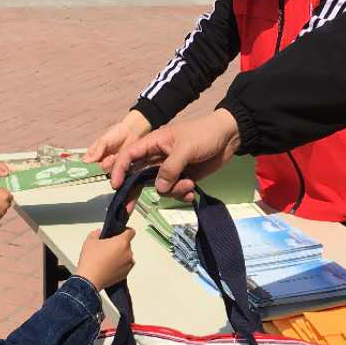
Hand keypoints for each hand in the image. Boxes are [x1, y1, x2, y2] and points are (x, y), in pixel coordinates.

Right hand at [76, 228, 135, 289]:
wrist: (89, 280)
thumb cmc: (91, 260)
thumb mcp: (90, 241)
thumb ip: (96, 233)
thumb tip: (100, 233)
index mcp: (121, 242)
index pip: (131, 232)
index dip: (126, 230)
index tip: (121, 232)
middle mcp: (128, 253)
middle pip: (127, 245)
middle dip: (119, 245)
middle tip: (107, 248)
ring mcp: (128, 264)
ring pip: (126, 256)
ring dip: (120, 255)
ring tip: (107, 259)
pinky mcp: (126, 274)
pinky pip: (125, 266)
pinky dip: (120, 265)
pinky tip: (109, 266)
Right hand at [85, 110, 152, 172]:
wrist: (131, 133)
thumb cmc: (116, 133)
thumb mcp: (103, 141)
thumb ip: (95, 152)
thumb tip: (86, 161)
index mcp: (93, 151)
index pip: (85, 162)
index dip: (86, 165)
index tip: (89, 166)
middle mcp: (99, 158)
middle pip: (94, 168)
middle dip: (99, 164)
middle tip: (106, 158)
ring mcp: (108, 162)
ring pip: (103, 169)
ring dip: (108, 163)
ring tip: (113, 156)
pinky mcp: (116, 165)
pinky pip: (112, 169)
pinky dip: (114, 164)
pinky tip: (117, 157)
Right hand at [109, 109, 240, 199]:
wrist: (229, 137)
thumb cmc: (205, 134)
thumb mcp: (185, 148)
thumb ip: (170, 168)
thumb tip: (159, 188)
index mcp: (154, 143)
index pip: (130, 155)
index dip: (119, 169)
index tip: (116, 185)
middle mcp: (158, 157)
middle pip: (139, 176)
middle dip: (135, 192)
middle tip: (127, 209)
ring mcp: (171, 169)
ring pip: (160, 188)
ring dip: (173, 190)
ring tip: (189, 183)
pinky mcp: (184, 177)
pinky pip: (175, 191)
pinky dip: (182, 194)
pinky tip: (192, 191)